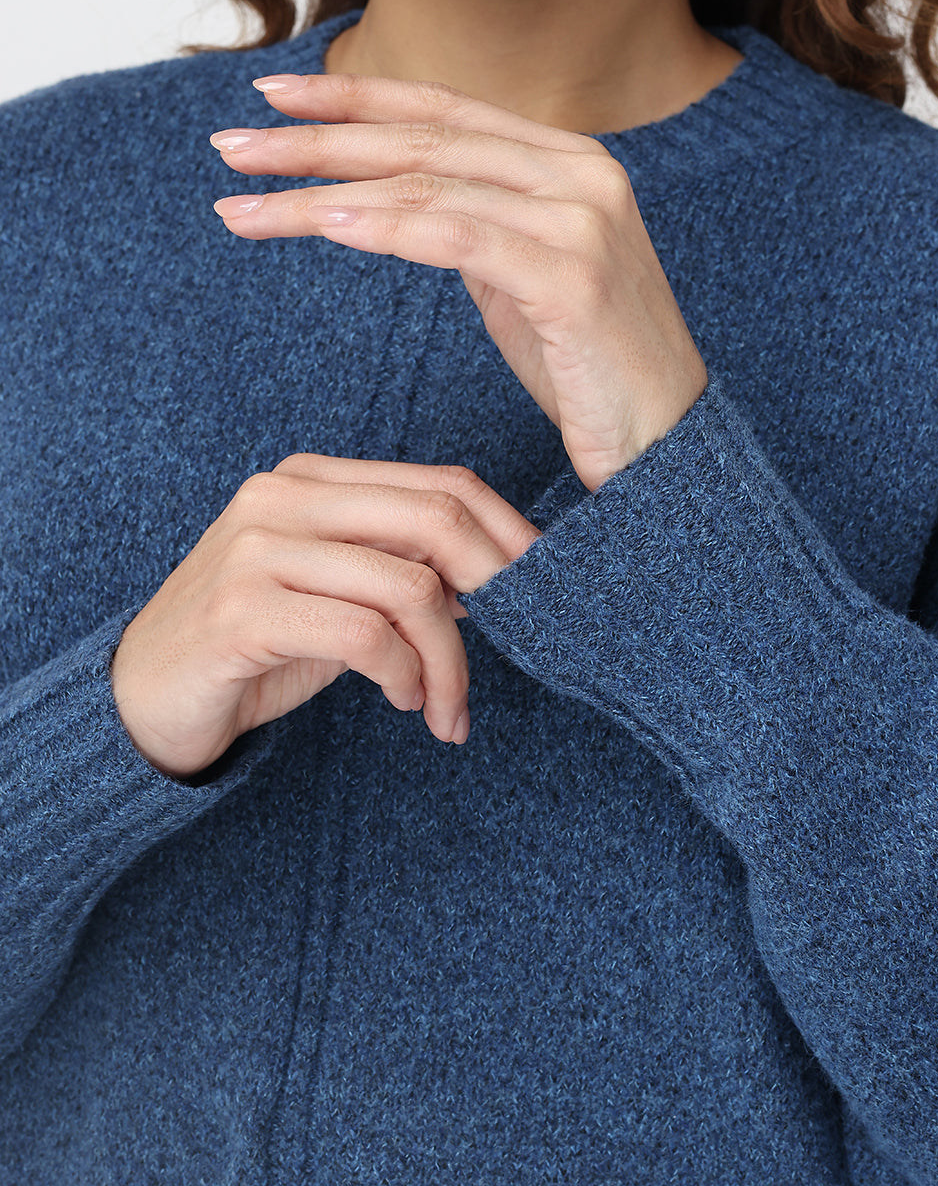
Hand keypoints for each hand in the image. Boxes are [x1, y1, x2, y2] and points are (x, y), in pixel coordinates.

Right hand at [110, 456, 539, 780]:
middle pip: (435, 520)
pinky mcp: (243, 611)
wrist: (142, 701)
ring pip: (408, 586)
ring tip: (446, 705)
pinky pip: (363, 635)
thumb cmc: (253, 649)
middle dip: (496, 586)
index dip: (507, 532)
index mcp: (312, 479)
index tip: (547, 584)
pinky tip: (405, 702)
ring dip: (449, 660)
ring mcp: (258, 549)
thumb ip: (405, 572)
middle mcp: (282, 497)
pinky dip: (404, 675)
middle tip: (524, 639)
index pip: (440, 484)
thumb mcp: (340, 598)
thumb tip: (497, 574)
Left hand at [209, 74, 708, 492]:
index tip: (273, 94)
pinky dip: (382, 228)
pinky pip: (456, 237)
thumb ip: (475, 223)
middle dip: (316, 138)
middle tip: (230, 146)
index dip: (355, 96)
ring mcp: (582, 220)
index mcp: (569, 162)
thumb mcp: (522, 277)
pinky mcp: (573, 277)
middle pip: (423, 139)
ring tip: (244, 201)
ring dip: (323, 190)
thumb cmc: (588, 371)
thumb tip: (395, 197)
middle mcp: (581, 173)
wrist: (666, 448)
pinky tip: (321, 225)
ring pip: (427, 185)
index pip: (444, 110)